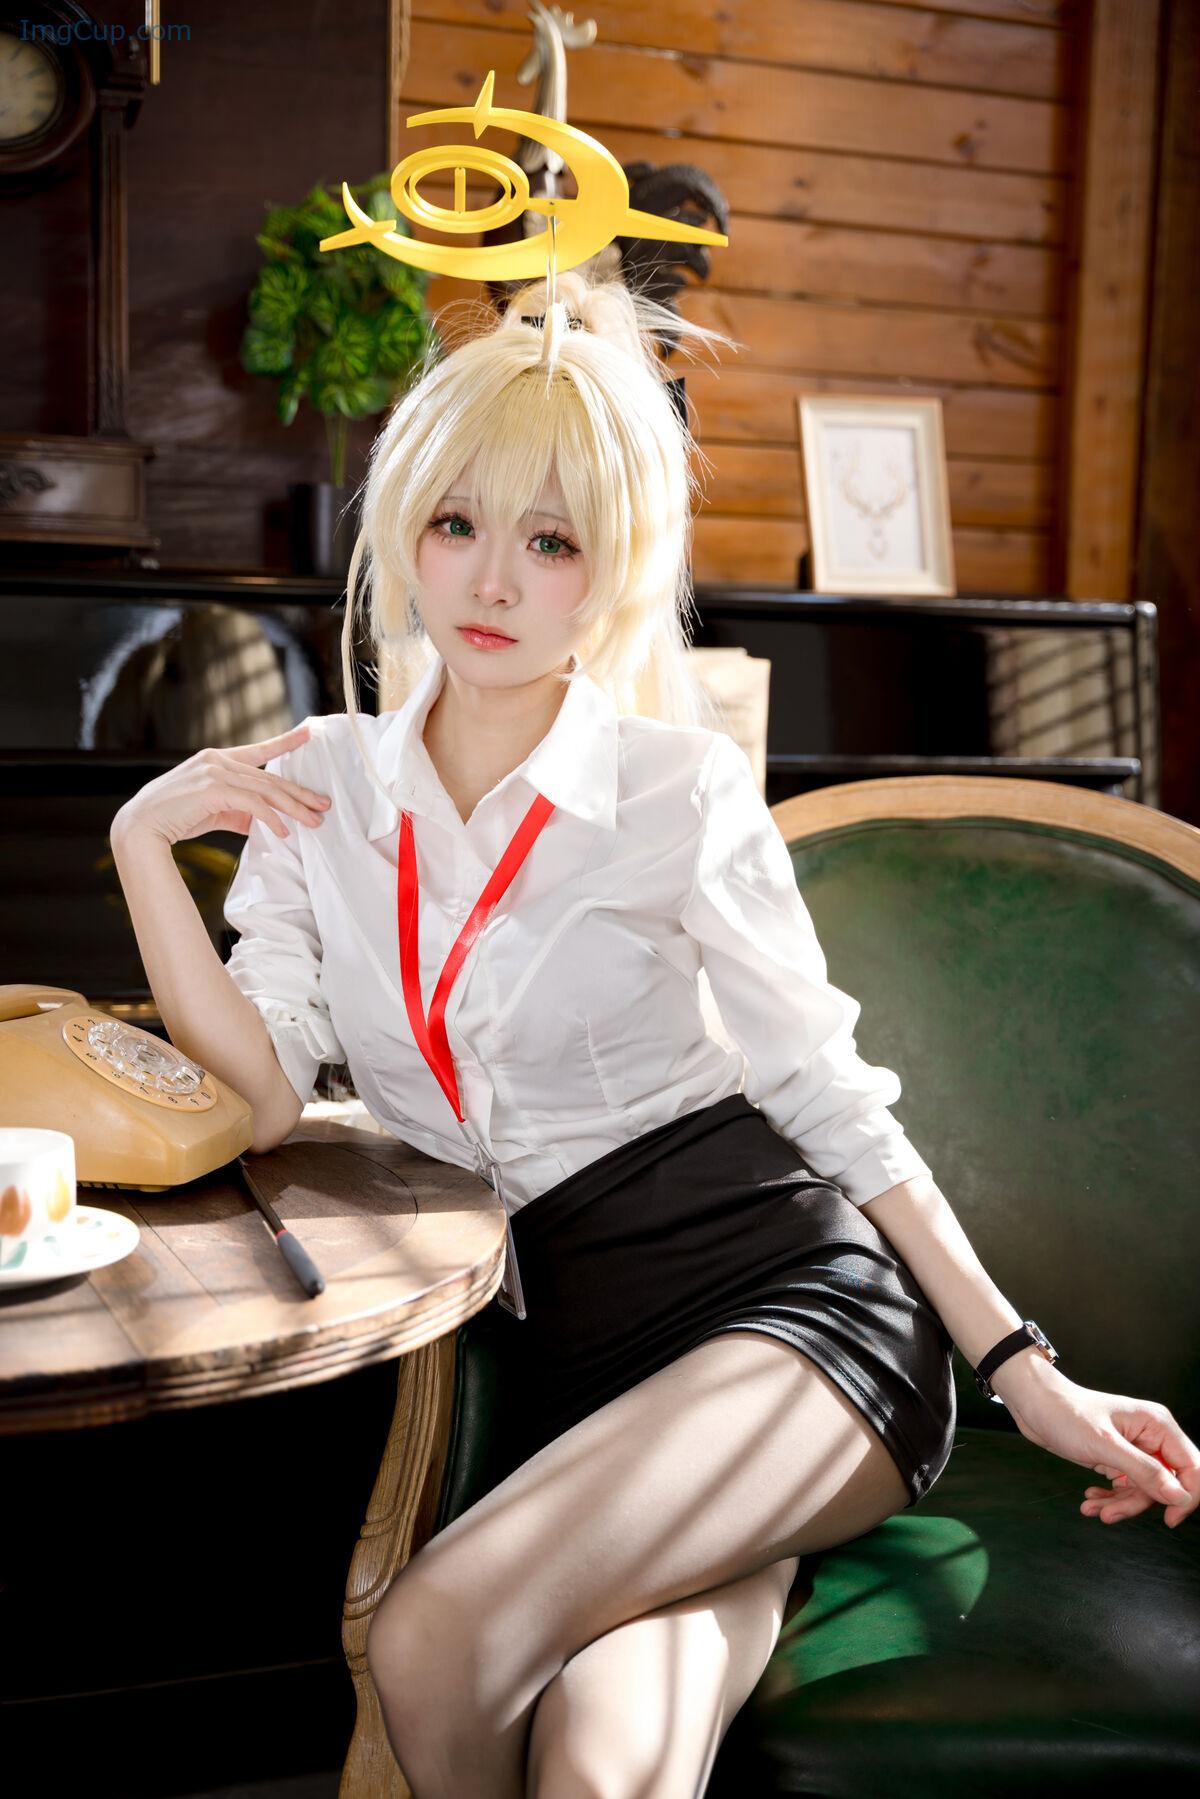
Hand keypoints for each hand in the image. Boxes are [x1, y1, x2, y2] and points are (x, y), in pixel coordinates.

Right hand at [112, 726, 331, 847]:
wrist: (140, 826)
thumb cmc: (174, 818)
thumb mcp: (212, 811)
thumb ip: (238, 812)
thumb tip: (264, 822)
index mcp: (216, 759)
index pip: (259, 750)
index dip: (285, 742)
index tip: (308, 735)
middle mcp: (217, 760)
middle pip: (269, 778)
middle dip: (300, 793)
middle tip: (323, 805)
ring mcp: (214, 772)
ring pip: (266, 790)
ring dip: (293, 809)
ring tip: (313, 822)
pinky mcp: (213, 789)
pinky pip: (252, 804)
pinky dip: (271, 819)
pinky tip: (283, 832)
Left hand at [999, 1362, 1198, 1527]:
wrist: (1033, 1404)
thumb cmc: (1065, 1413)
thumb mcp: (1105, 1446)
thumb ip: (1144, 1471)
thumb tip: (1178, 1495)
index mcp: (1157, 1426)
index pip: (1191, 1468)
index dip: (1186, 1496)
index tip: (1168, 1519)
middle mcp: (1151, 1437)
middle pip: (1166, 1484)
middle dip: (1139, 1503)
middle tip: (1110, 1514)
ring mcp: (1134, 1449)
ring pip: (1143, 1490)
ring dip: (1119, 1504)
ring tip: (1092, 1507)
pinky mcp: (1117, 1459)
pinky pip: (1125, 1488)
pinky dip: (1110, 1498)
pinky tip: (1090, 1499)